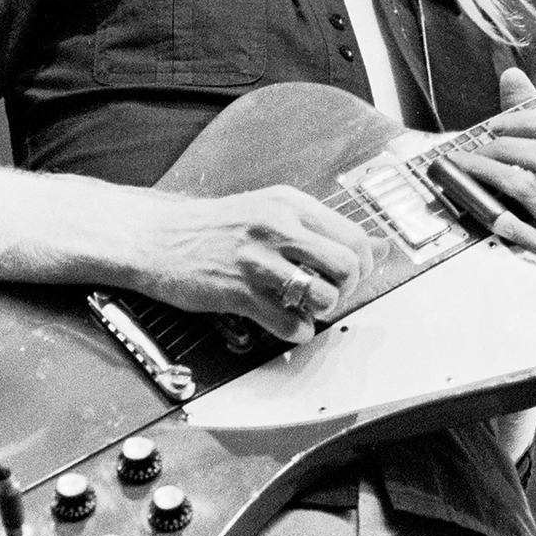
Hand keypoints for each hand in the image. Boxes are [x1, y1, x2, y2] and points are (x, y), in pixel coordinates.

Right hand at [135, 185, 380, 343]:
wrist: (157, 236)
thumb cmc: (214, 226)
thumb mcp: (272, 210)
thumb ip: (322, 228)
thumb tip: (378, 245)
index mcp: (290, 204)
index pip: (354, 236)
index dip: (362, 264)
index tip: (349, 275)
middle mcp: (278, 227)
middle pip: (347, 266)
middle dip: (347, 289)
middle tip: (329, 293)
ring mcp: (258, 260)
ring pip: (323, 295)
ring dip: (320, 310)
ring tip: (303, 306)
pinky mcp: (238, 292)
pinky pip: (288, 323)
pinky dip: (294, 330)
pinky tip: (283, 321)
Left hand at [448, 67, 535, 260]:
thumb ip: (531, 123)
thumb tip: (512, 75)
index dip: (532, 121)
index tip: (496, 123)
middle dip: (507, 146)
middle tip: (477, 145)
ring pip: (529, 189)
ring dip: (489, 172)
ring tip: (464, 166)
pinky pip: (519, 228)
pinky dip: (493, 212)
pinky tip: (474, 202)